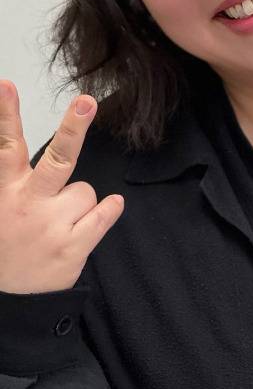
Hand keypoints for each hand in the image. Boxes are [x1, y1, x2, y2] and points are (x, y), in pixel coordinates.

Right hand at [0, 80, 124, 293]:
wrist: (8, 303)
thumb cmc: (8, 245)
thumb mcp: (1, 208)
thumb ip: (13, 177)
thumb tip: (23, 143)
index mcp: (6, 191)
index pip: (7, 146)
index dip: (5, 114)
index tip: (6, 85)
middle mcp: (29, 204)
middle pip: (58, 159)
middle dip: (73, 128)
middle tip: (85, 101)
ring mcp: (52, 227)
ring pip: (87, 191)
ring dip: (79, 204)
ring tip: (58, 225)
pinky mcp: (72, 248)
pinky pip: (105, 213)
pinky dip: (107, 211)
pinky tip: (92, 219)